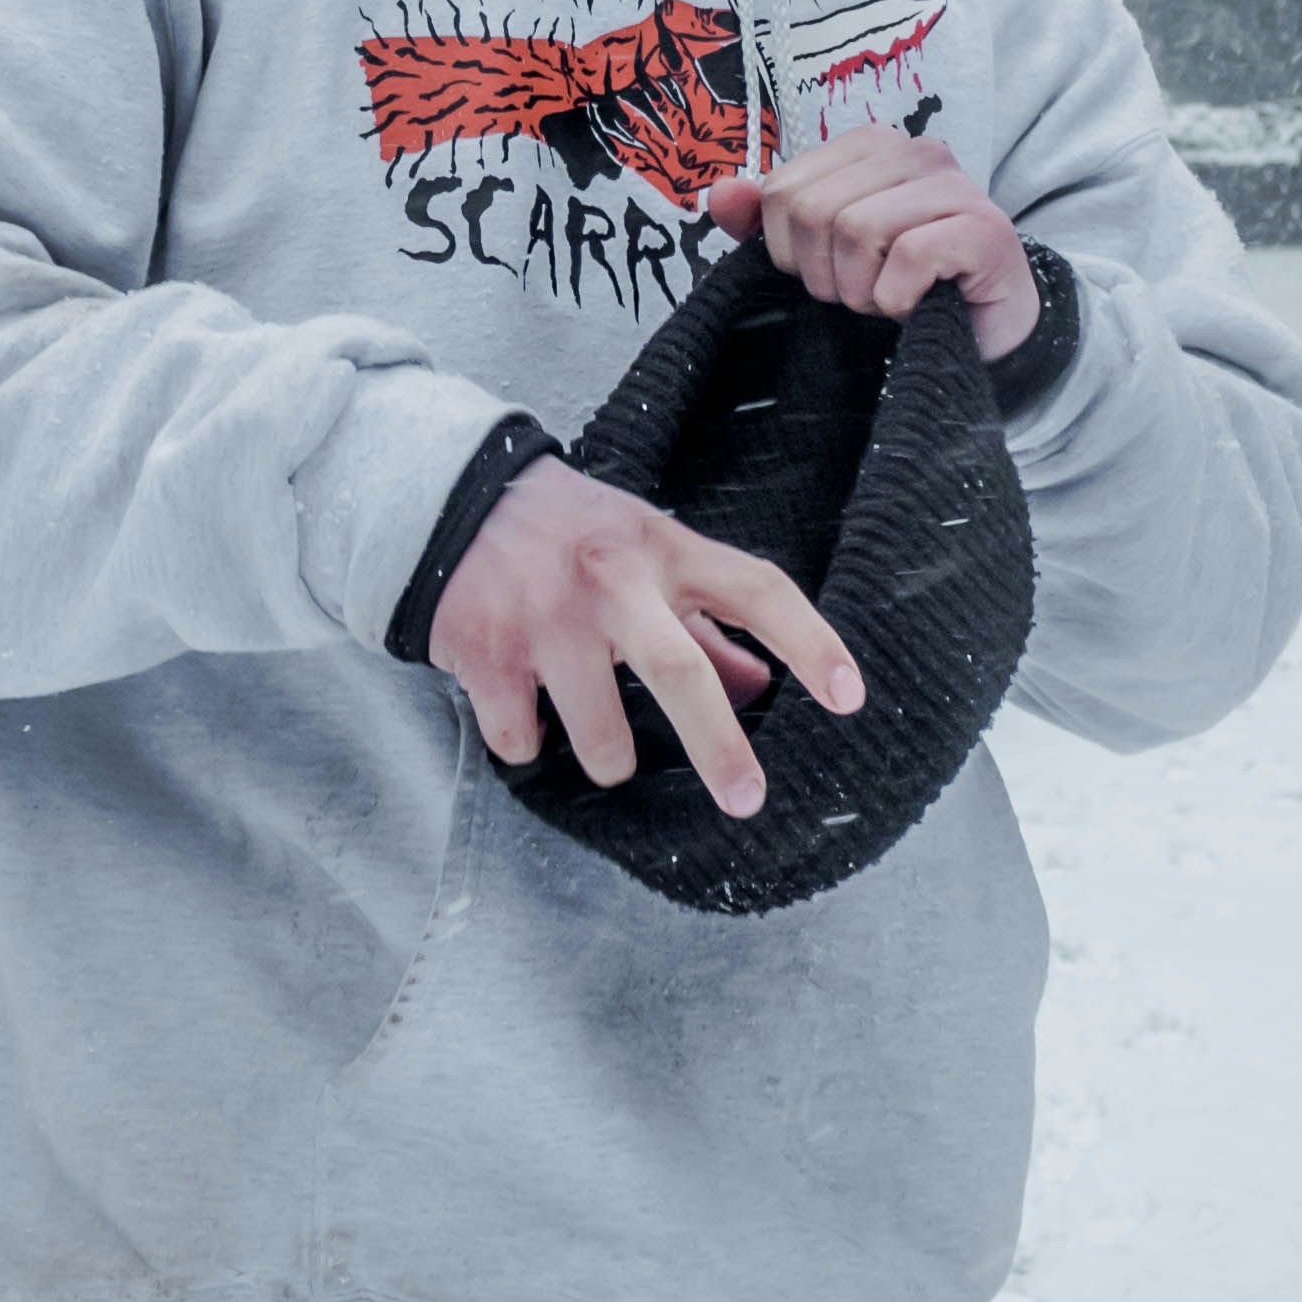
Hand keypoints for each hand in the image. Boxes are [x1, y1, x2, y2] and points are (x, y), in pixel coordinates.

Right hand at [429, 457, 864, 816]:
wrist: (451, 501)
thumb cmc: (570, 534)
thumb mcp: (647, 552)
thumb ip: (706, 619)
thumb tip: (761, 686)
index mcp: (664, 550)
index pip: (756, 590)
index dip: (810, 642)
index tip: (849, 697)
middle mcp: (610, 581)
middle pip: (677, 671)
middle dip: (718, 747)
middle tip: (748, 800)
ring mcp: (545, 619)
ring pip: (599, 736)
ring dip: (609, 759)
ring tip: (600, 741)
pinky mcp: (486, 654)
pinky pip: (522, 742)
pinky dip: (528, 742)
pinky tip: (521, 707)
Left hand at [701, 129, 1038, 359]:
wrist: (981, 333)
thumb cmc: (898, 283)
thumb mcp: (821, 252)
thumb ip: (766, 219)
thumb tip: (722, 195)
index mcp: (869, 146)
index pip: (782, 190)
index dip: (786, 250)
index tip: (825, 270)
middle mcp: (914, 152)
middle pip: (815, 211)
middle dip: (825, 274)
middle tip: (859, 293)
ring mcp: (956, 186)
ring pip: (859, 232)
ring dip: (863, 291)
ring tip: (888, 299)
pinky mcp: (985, 229)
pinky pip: (909, 259)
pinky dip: (900, 300)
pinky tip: (918, 306)